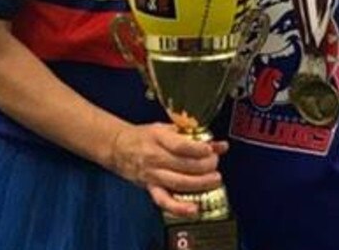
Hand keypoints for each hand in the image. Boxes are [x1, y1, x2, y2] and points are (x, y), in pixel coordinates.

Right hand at [109, 123, 227, 215]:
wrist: (118, 147)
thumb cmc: (145, 136)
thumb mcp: (167, 129)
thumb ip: (193, 137)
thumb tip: (220, 145)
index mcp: (158, 138)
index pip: (181, 146)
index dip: (198, 149)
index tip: (211, 149)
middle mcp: (155, 157)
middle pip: (184, 165)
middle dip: (205, 166)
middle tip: (215, 163)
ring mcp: (152, 175)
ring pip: (179, 183)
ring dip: (200, 183)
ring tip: (214, 180)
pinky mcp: (150, 188)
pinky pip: (164, 201)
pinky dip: (179, 208)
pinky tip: (194, 209)